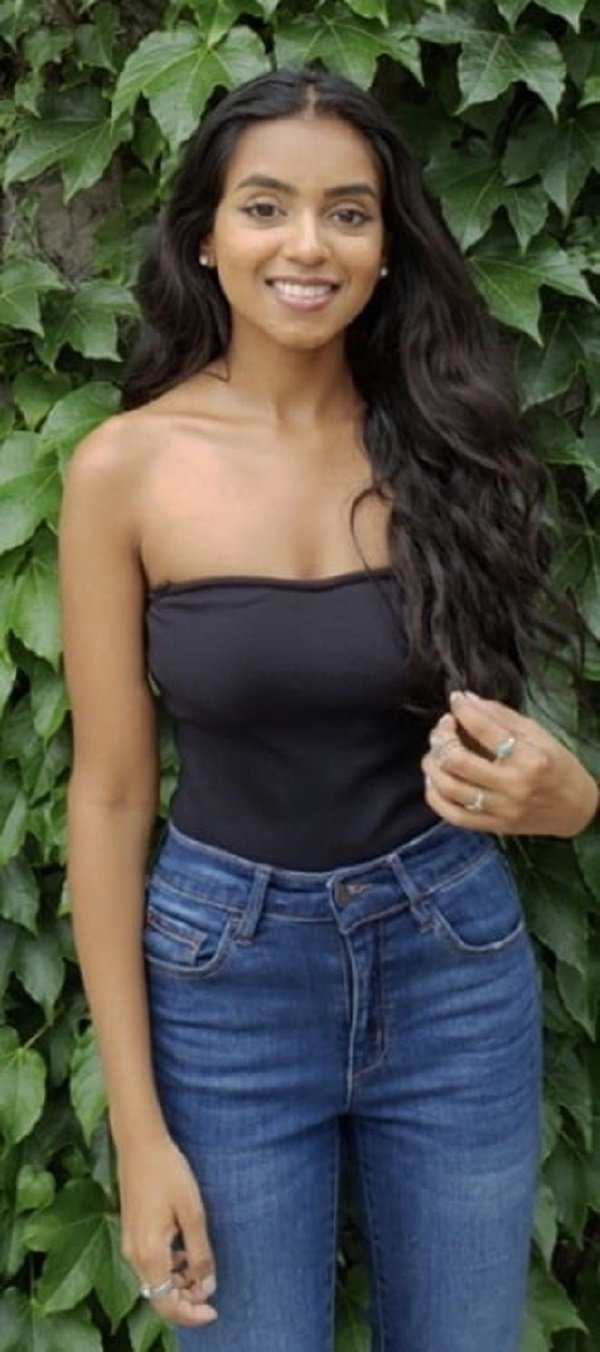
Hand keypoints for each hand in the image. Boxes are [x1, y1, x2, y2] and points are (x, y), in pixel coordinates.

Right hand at [118, 1133, 217, 1327]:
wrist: (140, 1144)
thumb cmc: (169, 1172)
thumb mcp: (192, 1212)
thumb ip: (200, 1253)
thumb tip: (207, 1286)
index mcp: (149, 1253)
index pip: (167, 1303)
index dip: (190, 1313)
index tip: (214, 1309)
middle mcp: (134, 1255)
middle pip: (158, 1297)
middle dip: (185, 1302)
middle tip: (211, 1292)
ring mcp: (130, 1245)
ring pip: (153, 1282)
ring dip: (177, 1286)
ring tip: (202, 1273)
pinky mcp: (131, 1234)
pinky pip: (149, 1266)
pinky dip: (168, 1271)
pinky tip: (185, 1254)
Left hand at [421, 689, 598, 838]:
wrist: (575, 808)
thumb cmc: (557, 765)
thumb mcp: (538, 733)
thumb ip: (500, 715)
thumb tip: (465, 699)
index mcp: (529, 757)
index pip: (484, 728)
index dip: (463, 710)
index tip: (456, 701)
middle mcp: (513, 785)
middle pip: (456, 760)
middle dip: (441, 737)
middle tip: (444, 727)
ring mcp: (501, 810)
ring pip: (448, 787)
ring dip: (432, 764)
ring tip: (436, 751)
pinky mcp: (493, 827)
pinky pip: (452, 814)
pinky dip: (434, 795)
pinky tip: (435, 779)